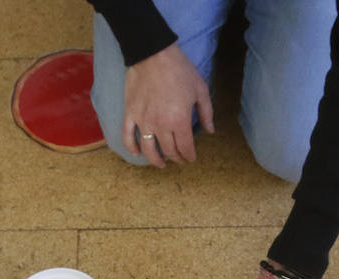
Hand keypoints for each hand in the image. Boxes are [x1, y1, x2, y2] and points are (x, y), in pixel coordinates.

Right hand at [123, 43, 214, 166]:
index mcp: (180, 121)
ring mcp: (144, 121)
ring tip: (161, 163)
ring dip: (156, 160)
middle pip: (169, 151)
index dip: (190, 156)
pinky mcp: (130, 114)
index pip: (185, 148)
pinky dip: (132, 147)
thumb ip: (206, 113)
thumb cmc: (179, 70)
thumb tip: (210, 130)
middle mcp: (161, 126)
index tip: (191, 158)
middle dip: (177, 158)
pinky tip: (137, 153)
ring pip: (149, 150)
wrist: (153, 54)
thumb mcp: (200, 90)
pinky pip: (128, 136)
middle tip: (180, 159)